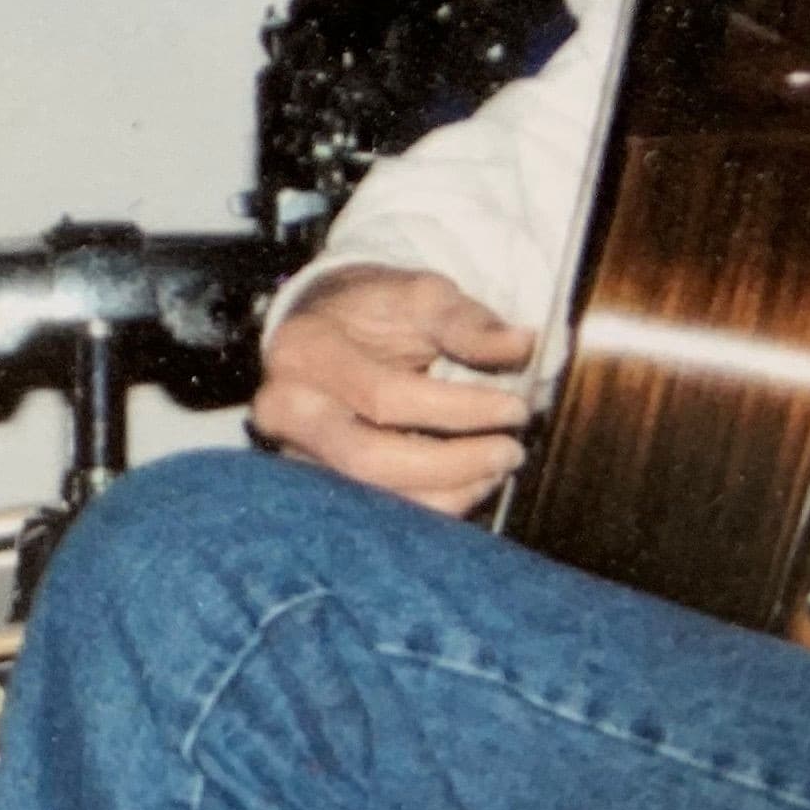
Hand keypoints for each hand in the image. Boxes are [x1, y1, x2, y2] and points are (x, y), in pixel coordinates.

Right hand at [251, 266, 534, 513]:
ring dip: (450, 492)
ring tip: (497, 466)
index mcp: (304, 350)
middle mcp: (287, 408)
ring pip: (374, 499)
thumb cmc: (377, 311)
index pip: (385, 396)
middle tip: (511, 450)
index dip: (458, 409)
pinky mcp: (318, 481)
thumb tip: (522, 344)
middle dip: (453, 464)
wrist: (330, 328)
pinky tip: (470, 482)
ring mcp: (295, 452)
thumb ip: (467, 321)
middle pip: (369, 461)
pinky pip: (378, 513)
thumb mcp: (419, 296)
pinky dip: (434, 505)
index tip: (517, 409)